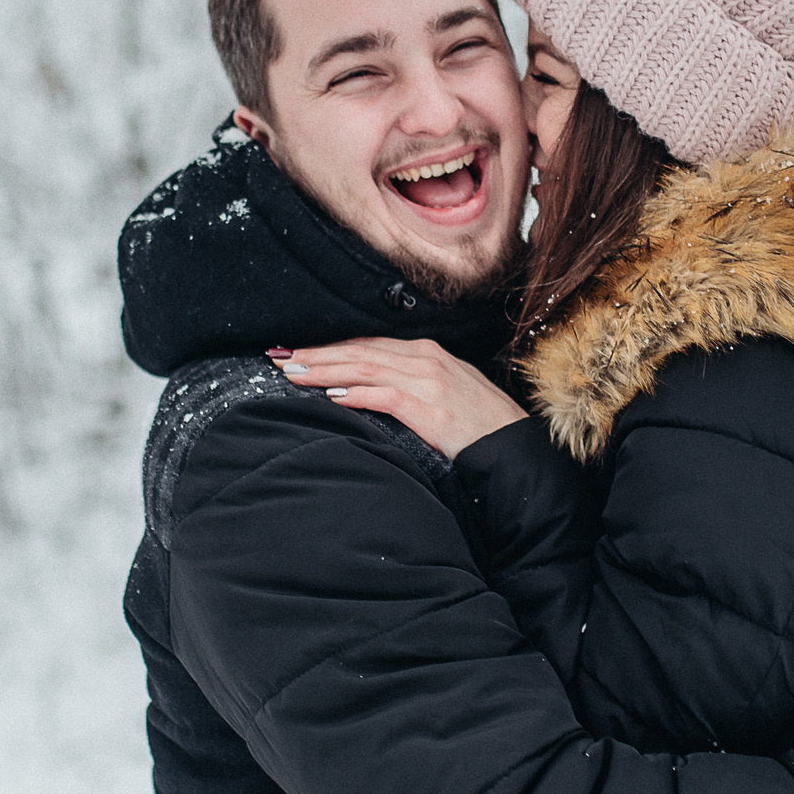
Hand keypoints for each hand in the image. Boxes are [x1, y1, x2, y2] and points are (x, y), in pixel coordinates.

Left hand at [271, 337, 530, 458]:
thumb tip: (369, 388)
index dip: (330, 346)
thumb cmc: (480, 427)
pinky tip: (331, 395)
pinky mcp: (431, 407)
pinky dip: (356, 392)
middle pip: (360, 350)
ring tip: (292, 373)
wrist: (513, 449)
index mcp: (429, 353)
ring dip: (325, 369)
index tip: (297, 352)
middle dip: (317, 353)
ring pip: (365, 366)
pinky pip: (384, 395)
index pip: (368, 344)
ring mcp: (429, 381)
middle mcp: (426, 359)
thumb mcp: (447, 393)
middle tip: (280, 356)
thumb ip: (412, 384)